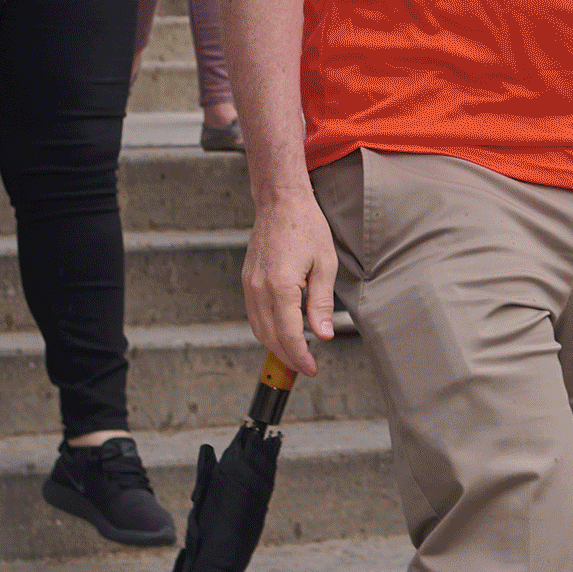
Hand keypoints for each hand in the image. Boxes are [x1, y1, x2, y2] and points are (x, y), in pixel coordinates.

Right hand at [241, 192, 341, 377]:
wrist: (280, 202)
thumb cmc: (306, 226)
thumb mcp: (324, 264)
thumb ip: (321, 303)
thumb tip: (322, 335)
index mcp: (280, 285)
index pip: (288, 334)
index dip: (300, 356)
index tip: (311, 369)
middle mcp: (259, 288)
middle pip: (270, 337)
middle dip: (288, 357)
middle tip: (305, 367)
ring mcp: (249, 284)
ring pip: (258, 329)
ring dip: (275, 346)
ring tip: (296, 354)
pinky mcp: (247, 280)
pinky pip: (253, 314)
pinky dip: (266, 329)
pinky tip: (281, 332)